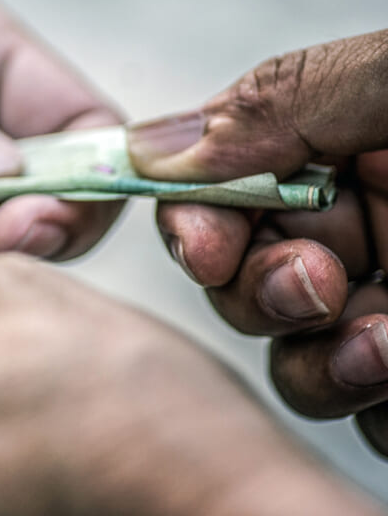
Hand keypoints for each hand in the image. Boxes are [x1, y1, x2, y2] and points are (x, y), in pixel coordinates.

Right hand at [128, 30, 387, 452]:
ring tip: (385, 346)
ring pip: (296, 362)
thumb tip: (151, 145)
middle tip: (316, 287)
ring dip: (318, 364)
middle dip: (260, 294)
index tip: (213, 250)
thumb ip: (287, 99)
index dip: (199, 226)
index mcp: (342, 146)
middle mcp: (359, 229)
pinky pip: (364, 416)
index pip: (220, 194)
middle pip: (241, 284)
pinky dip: (370, 409)